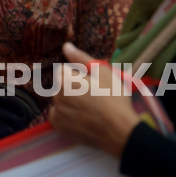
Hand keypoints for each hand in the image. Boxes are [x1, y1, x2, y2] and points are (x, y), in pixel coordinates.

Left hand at [48, 43, 139, 158]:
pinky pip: (57, 115)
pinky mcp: (58, 127)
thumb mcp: (102, 72)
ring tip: (88, 108)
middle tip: (92, 96)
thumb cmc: (113, 98)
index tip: (90, 82)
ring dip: (68, 101)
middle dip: (72, 87)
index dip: (77, 74)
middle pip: (61, 85)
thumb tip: (66, 46)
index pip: (63, 70)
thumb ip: (80, 58)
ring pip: (60, 100)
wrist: (120, 131)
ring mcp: (56, 112)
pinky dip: (65, 115)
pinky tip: (80, 117)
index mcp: (65, 80)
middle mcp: (56, 95)